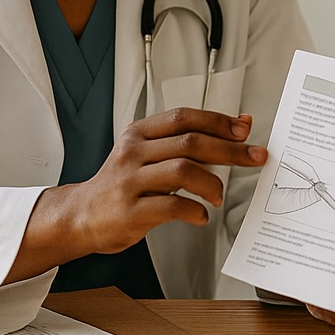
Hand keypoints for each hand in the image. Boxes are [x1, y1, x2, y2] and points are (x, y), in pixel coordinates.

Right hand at [42, 109, 264, 254]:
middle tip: (255, 157)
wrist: (80, 216)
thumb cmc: (122, 185)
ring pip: (182, 170)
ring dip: (212, 183)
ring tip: (218, 196)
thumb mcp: (146, 154)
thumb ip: (185, 142)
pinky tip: (201, 215)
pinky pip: (172, 206)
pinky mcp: (130, 210)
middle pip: (190, 142)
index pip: (184, 117)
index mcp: (139, 134)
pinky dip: (194, 210)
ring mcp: (130, 181)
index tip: (245, 128)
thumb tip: (237, 127)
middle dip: (230, 149)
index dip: (218, 121)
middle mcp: (133, 152)